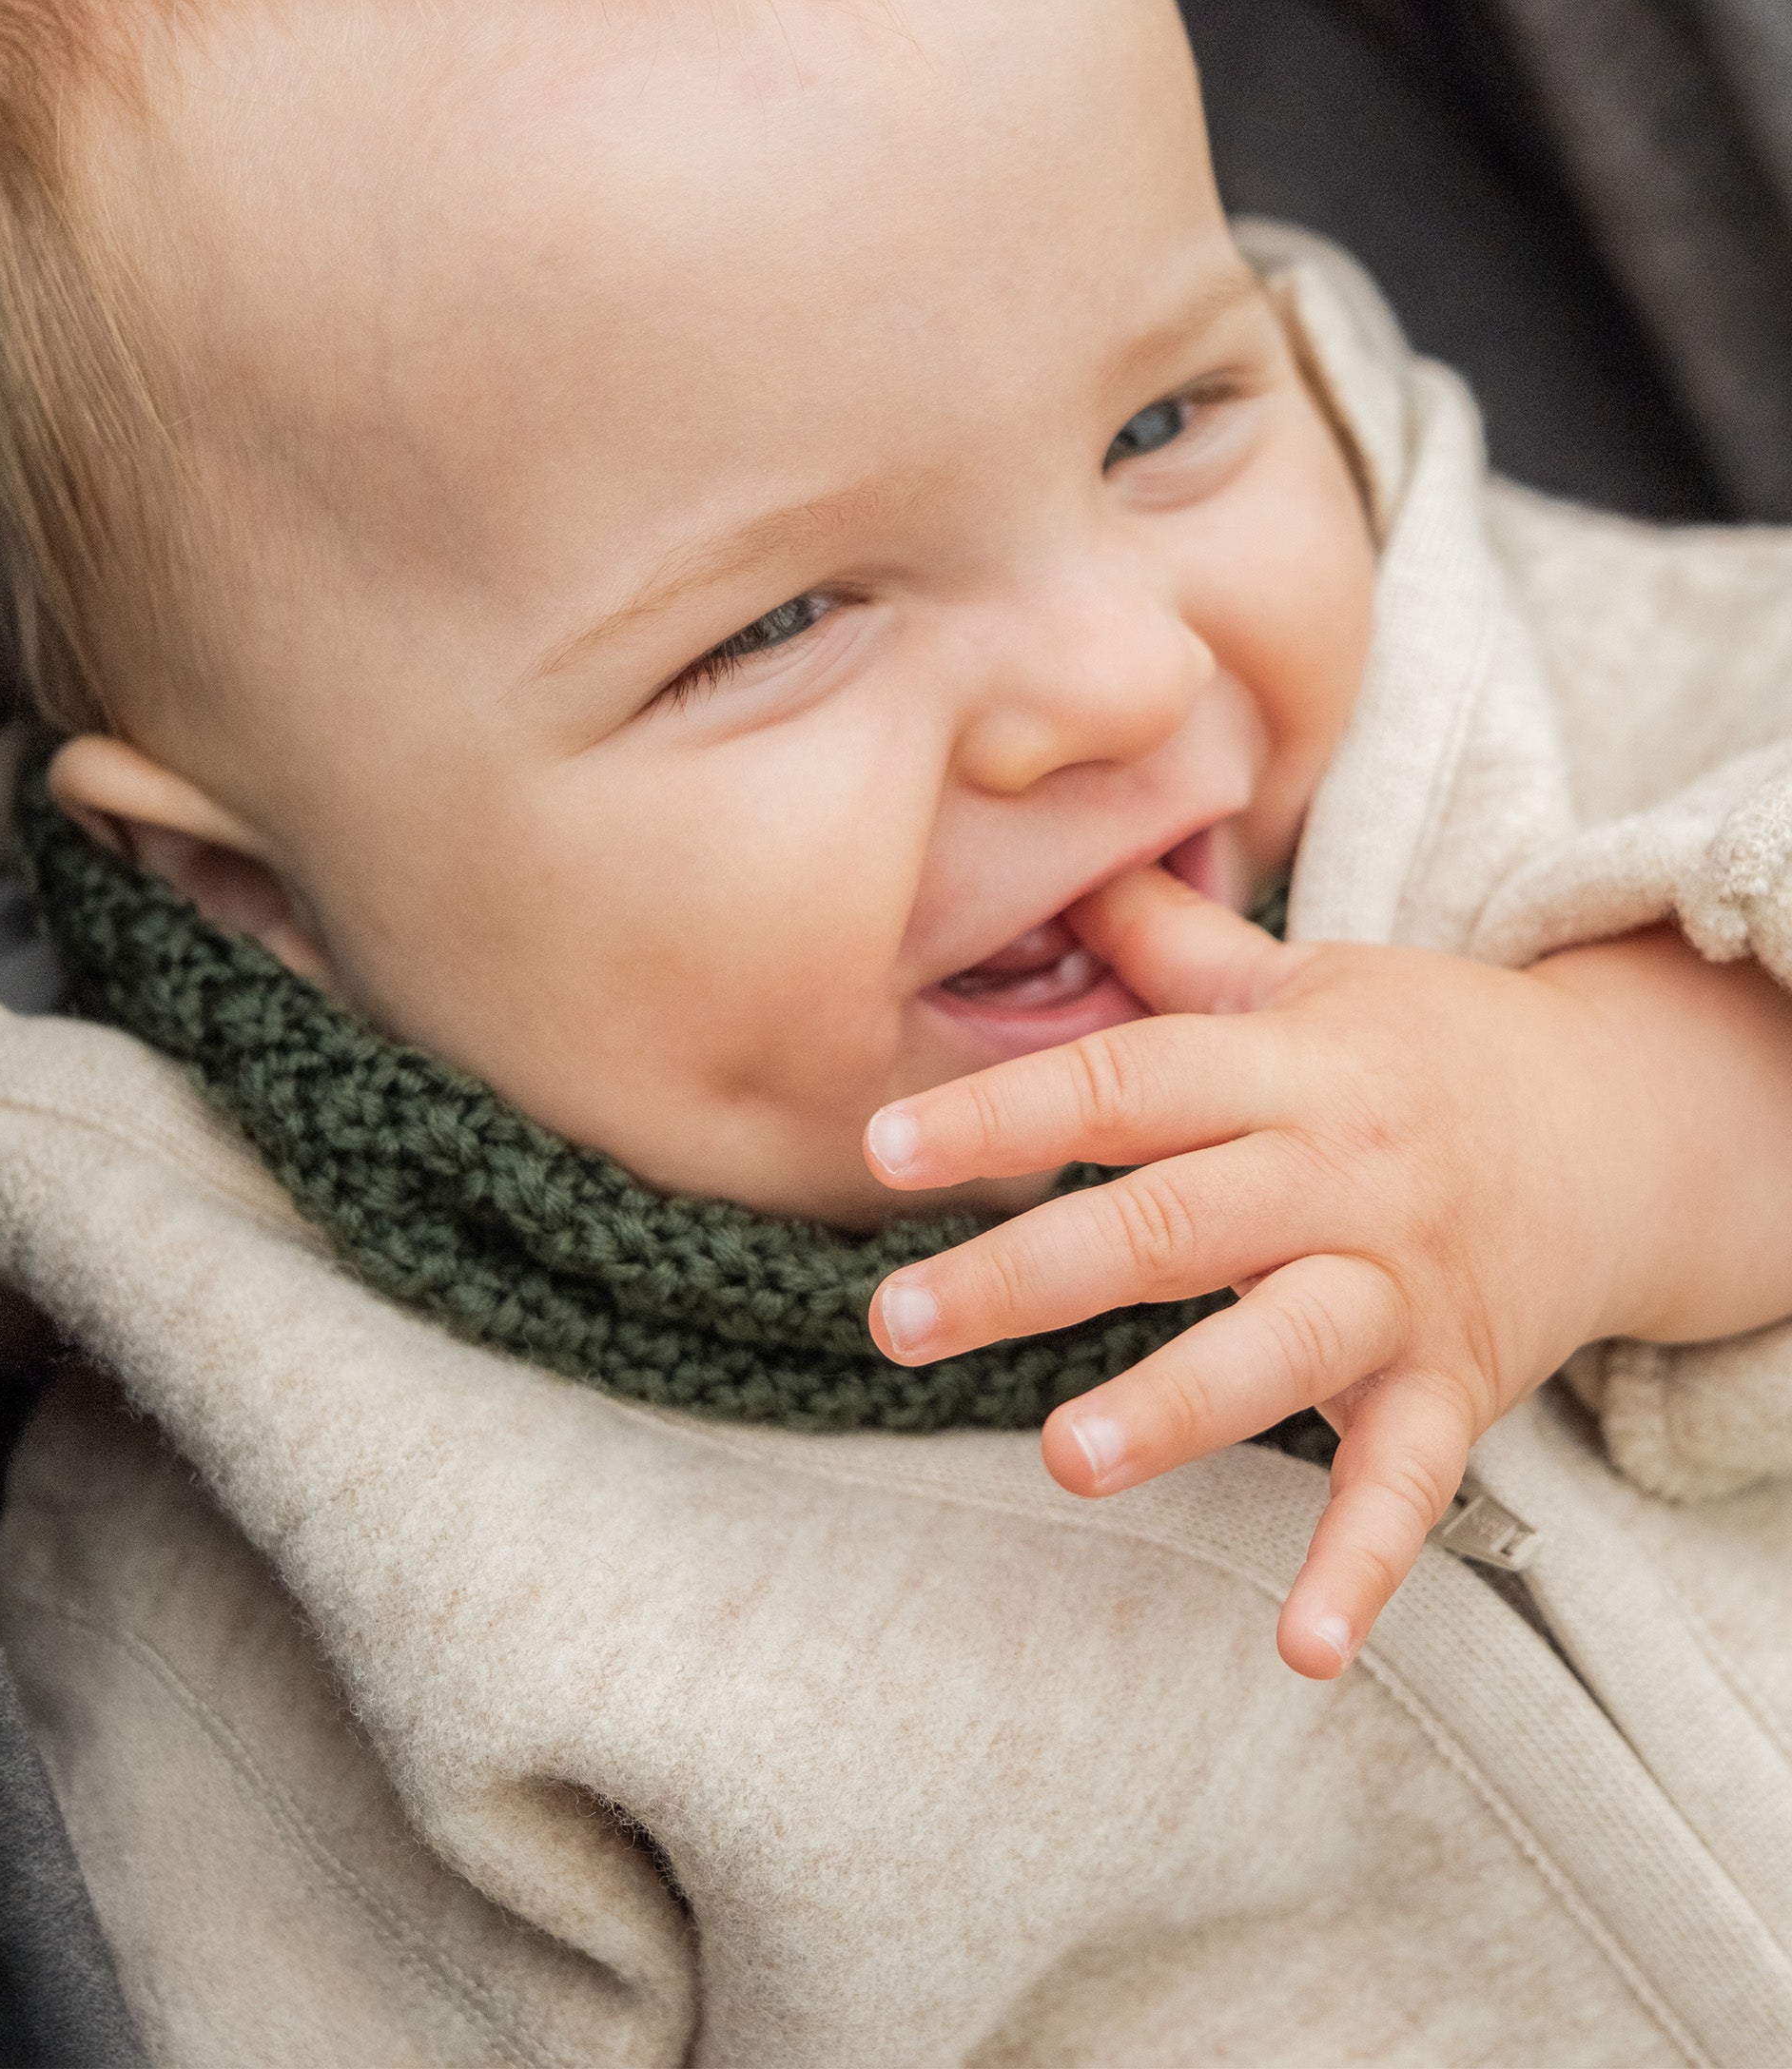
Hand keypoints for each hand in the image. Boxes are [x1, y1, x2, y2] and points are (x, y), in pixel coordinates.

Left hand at [863, 869, 1791, 1678]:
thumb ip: (1175, 943)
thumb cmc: (1431, 1047)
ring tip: (1067, 1459)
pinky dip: (1359, 1565)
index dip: (1003, 1110)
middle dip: (1028, 1274)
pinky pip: (1407, 1483)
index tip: (882, 1149)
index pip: (1127, 1080)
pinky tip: (1301, 1647)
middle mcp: (1340, 1173)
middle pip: (1173, 1221)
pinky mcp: (1455, 1383)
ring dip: (1177, 1406)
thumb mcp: (1308, 978)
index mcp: (1288, 1067)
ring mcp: (1401, 1285)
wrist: (1631, 1123)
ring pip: (1282, 1347)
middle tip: (895, 1321)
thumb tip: (1061, 867)